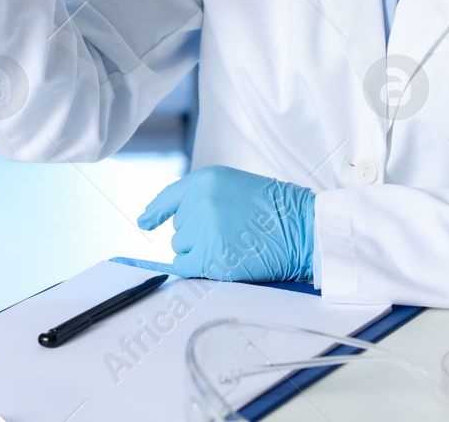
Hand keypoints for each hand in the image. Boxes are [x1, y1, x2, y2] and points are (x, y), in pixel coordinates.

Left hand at [136, 165, 315, 281]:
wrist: (303, 227)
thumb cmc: (276, 209)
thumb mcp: (236, 186)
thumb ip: (204, 197)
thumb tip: (166, 219)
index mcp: (207, 180)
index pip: (170, 197)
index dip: (156, 211)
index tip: (145, 222)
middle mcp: (201, 201)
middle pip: (178, 227)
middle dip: (197, 233)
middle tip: (230, 232)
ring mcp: (205, 230)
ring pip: (181, 248)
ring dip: (199, 251)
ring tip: (232, 244)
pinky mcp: (210, 257)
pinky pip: (185, 267)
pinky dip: (195, 268)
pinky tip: (218, 262)